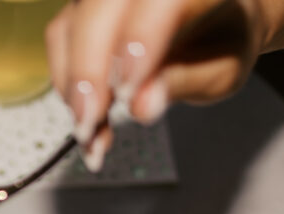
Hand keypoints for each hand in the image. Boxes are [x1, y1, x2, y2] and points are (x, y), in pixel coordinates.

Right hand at [45, 0, 266, 168]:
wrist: (214, 24)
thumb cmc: (222, 42)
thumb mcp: (220, 70)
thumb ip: (182, 81)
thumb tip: (141, 104)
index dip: (141, 39)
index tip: (128, 91)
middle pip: (97, 8)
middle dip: (87, 69)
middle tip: (89, 123)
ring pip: (69, 27)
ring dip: (72, 85)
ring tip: (90, 132)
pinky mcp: (81, 9)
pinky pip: (61, 43)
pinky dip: (68, 87)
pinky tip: (88, 120)